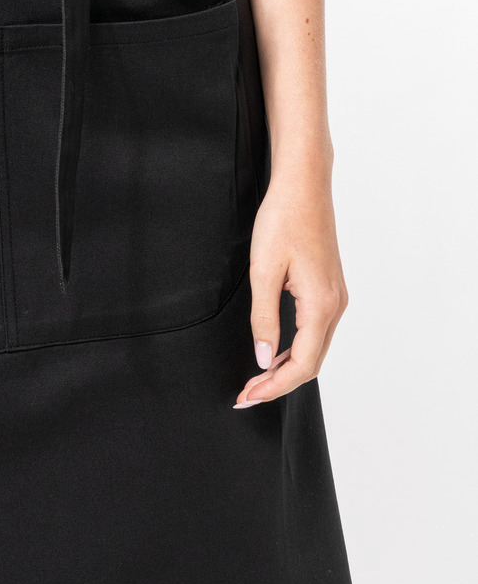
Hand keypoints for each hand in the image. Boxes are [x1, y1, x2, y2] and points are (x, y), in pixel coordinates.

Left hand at [233, 167, 347, 407]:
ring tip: (255, 379)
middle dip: (279, 383)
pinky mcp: (329, 289)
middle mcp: (335, 305)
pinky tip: (273, 352)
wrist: (304, 186)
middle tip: (246, 395)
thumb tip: (263, 358)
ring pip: (315, 349)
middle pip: (312, 363)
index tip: (247, 397)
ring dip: (286, 368)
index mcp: (321, 305)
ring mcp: (336, 297)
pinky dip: (295, 349)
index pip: (302, 364)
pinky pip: (315, 331)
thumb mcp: (263, 270)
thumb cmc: (283, 220)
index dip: (274, 386)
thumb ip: (263, 318)